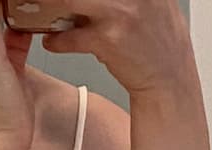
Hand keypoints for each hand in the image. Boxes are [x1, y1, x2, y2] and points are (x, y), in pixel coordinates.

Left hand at [39, 0, 194, 96]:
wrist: (169, 79)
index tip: (67, 0)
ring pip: (70, 0)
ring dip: (51, 6)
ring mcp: (119, 12)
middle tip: (45, 1)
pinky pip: (72, 36)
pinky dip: (58, 41)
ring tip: (42, 10)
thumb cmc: (157, 41)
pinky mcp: (109, 39)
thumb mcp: (151, 0)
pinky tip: (52, 41)